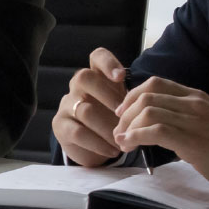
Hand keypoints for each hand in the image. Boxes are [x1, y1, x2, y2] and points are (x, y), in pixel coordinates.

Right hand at [50, 45, 134, 163]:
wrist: (91, 145)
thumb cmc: (111, 118)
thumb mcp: (122, 104)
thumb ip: (131, 98)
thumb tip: (148, 100)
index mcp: (96, 75)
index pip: (97, 57)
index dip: (108, 63)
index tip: (121, 77)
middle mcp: (77, 86)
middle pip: (84, 78)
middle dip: (108, 96)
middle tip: (124, 115)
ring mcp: (67, 105)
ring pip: (85, 110)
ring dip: (108, 128)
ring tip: (123, 140)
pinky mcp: (60, 125)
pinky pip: (79, 133)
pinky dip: (99, 143)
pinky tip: (112, 150)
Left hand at [114, 76, 208, 190]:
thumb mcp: (203, 122)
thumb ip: (181, 115)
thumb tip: (151, 120)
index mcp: (195, 97)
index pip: (155, 83)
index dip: (132, 96)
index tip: (122, 112)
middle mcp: (193, 104)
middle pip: (146, 96)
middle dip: (125, 114)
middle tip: (119, 131)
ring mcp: (193, 121)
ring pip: (148, 112)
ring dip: (128, 127)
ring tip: (123, 141)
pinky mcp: (191, 141)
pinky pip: (155, 131)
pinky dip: (136, 136)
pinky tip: (130, 145)